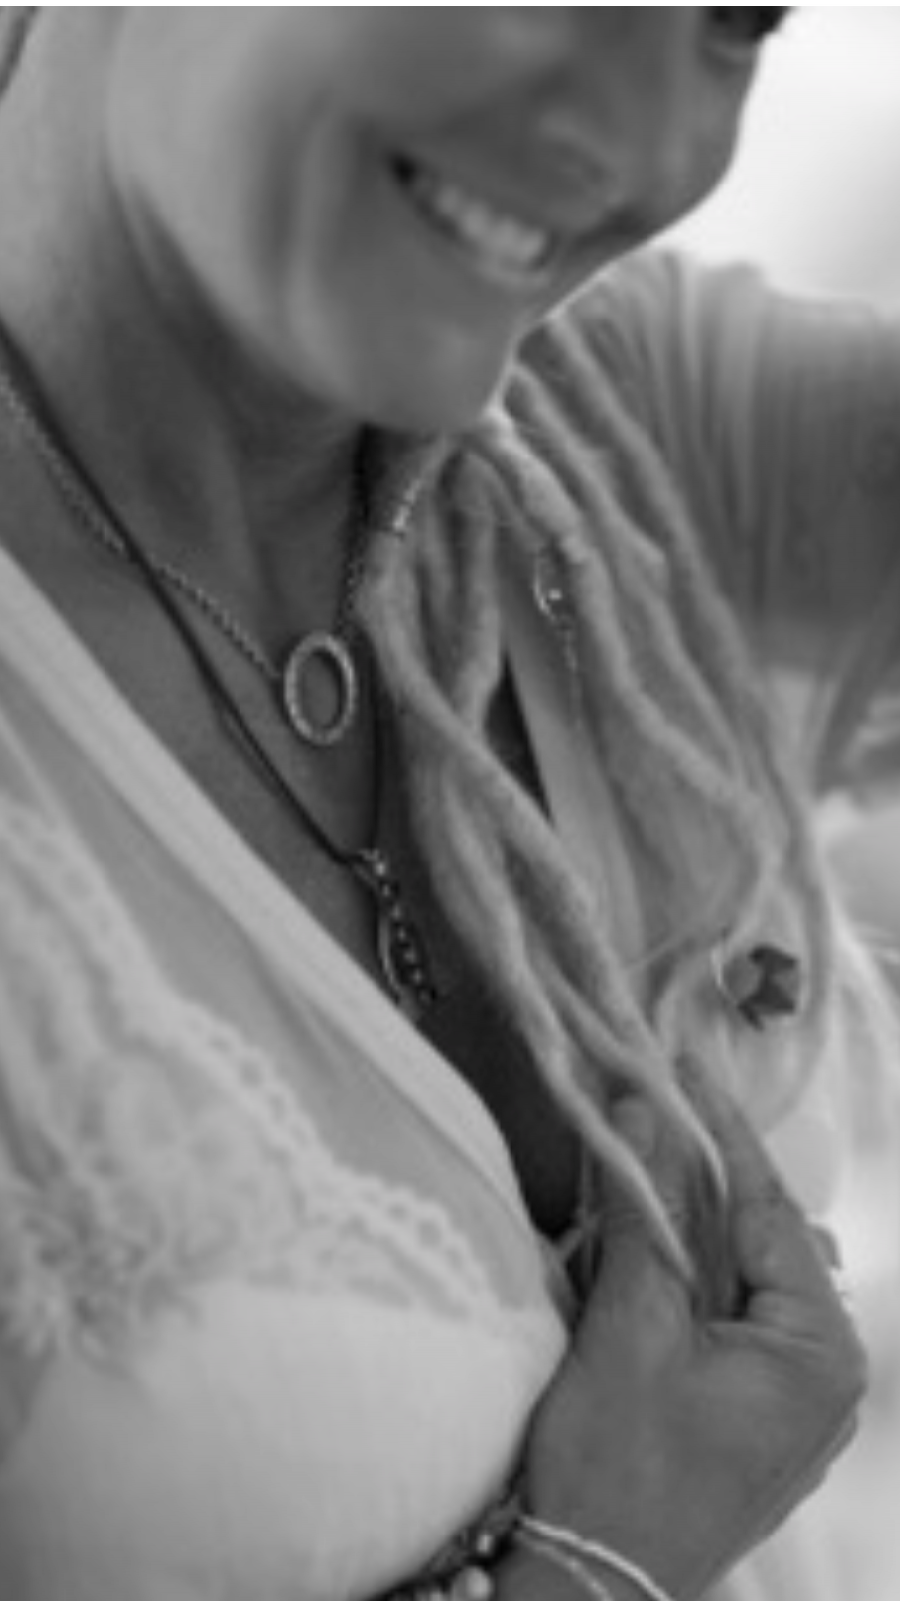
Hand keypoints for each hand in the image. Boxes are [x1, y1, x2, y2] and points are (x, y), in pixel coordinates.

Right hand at [519, 1074, 866, 1599]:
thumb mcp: (631, 1328)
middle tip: (653, 1097)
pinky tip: (643, 1229)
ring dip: (685, 1219)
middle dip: (699, 1170)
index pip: (768, 1209)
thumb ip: (645, 1216)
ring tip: (642, 1147)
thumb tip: (644, 1114)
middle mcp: (823, 1375)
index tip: (684, 1065)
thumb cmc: (617, 1469)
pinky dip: (683, 1271)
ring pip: (737, 1274)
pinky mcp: (750, 1414)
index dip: (719, 1130)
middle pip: (757, 1238)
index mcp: (820, 1352)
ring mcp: (789, 1401)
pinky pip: (724, 1315)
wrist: (587, 1589)